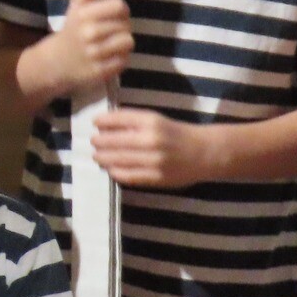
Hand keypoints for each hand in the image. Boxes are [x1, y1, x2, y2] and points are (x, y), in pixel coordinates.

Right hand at [50, 0, 132, 92]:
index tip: (113, 14)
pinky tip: (108, 56)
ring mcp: (95, 54)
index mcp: (83, 15)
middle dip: (121, 25)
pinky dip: (120, 58)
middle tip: (110, 30)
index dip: (120, 9)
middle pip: (126, 23)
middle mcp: (89, 33)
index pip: (119, 6)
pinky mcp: (100, 72)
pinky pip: (124, 60)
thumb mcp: (77, 7)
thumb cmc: (71, 31)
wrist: (55, 63)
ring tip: (111, 43)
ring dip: (122, 42)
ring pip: (128, 41)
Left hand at [91, 108, 216, 188]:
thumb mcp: (158, 120)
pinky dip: (116, 172)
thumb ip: (134, 122)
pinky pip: (129, 176)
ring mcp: (153, 160)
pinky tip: (110, 169)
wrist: (204, 153)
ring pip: (118, 159)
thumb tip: (105, 126)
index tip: (95, 123)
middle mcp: (151, 140)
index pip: (119, 119)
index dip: (103, 121)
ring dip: (103, 158)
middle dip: (99, 142)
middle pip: (114, 141)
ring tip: (97, 156)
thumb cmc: (177, 134)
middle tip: (93, 142)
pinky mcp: (156, 178)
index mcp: (152, 121)